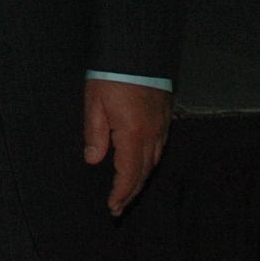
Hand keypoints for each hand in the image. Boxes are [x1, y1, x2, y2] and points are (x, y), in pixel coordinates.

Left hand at [84, 78, 172, 215]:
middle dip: (131, 192)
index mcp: (133, 135)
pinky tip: (143, 165)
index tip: (112, 208)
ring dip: (141, 179)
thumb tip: (93, 160)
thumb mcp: (94, 105)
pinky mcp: (166, 118)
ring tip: (129, 191)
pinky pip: (159, 149)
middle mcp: (152, 136)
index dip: (120, 193)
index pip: (128, 173)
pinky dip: (150, 163)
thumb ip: (95, 135)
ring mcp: (162, 127)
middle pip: (143, 172)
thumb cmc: (111, 77)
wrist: (138, 52)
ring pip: (154, 162)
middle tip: (119, 208)